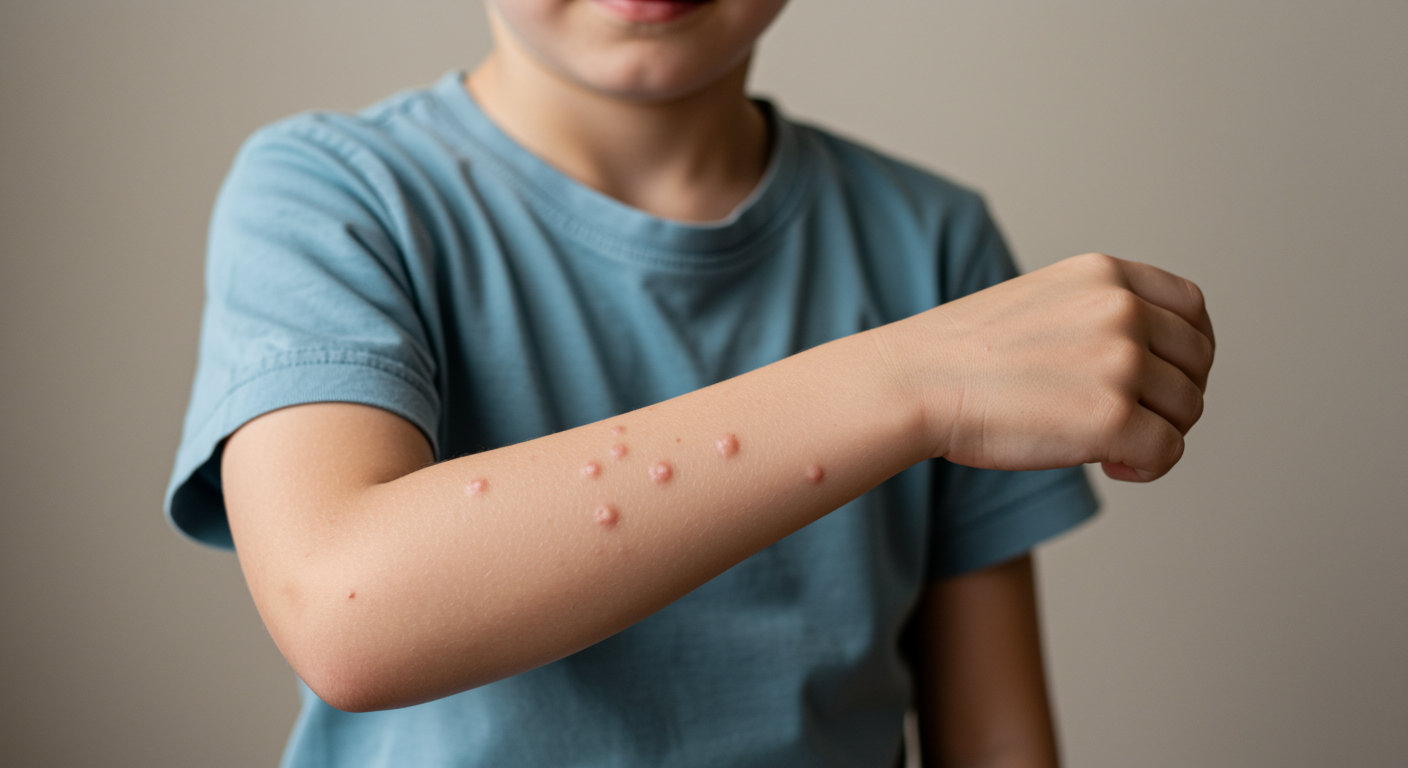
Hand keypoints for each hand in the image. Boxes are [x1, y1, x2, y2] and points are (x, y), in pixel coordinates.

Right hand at [881, 252, 1214, 480]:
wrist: (914, 382)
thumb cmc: (962, 356)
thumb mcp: (1042, 302)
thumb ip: (1098, 316)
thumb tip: (1152, 368)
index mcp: (1105, 275)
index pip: (1192, 307)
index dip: (1192, 350)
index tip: (1169, 379)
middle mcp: (1122, 310)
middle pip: (1196, 363)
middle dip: (1176, 399)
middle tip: (1135, 422)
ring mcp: (1121, 362)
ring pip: (1187, 410)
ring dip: (1159, 434)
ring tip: (1112, 446)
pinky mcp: (1112, 418)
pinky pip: (1167, 452)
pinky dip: (1147, 467)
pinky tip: (1111, 467)